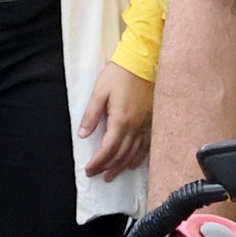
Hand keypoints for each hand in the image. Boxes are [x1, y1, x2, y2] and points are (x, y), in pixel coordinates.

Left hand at [76, 62, 150, 176]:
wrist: (143, 61)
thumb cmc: (120, 74)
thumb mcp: (100, 92)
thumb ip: (91, 115)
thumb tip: (83, 134)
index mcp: (121, 119)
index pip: (108, 149)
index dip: (98, 162)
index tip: (89, 169)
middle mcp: (135, 126)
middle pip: (121, 154)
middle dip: (107, 167)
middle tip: (97, 175)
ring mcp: (145, 124)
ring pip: (134, 153)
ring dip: (121, 166)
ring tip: (112, 175)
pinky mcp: (151, 120)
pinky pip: (146, 145)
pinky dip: (139, 157)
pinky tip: (133, 163)